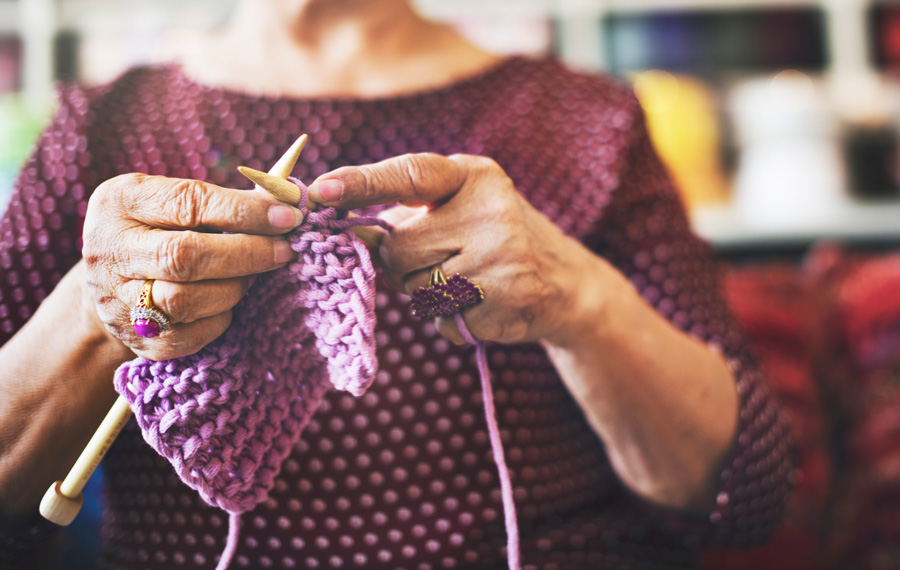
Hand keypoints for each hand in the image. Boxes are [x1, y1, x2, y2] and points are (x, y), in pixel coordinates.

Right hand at [82, 173, 303, 359]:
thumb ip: (224, 200)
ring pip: (187, 300)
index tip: (288, 215)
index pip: (188, 203)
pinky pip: (191, 335)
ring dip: (235, 287)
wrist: (112, 280)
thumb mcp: (175, 200)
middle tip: (285, 250)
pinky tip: (230, 301)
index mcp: (119, 202)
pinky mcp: (136, 339)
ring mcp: (116, 300)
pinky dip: (220, 317)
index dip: (244, 211)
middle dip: (247, 253)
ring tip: (255, 274)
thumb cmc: (161, 229)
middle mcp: (109, 251)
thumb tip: (286, 201)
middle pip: (184, 256)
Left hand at [308, 153, 606, 345]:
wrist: (566, 282)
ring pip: (415, 288)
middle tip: (437, 260)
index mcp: (474, 175)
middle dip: (402, 264)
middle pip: (399, 249)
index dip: (361, 183)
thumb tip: (344, 226)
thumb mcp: (459, 208)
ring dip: (425, 293)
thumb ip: (405, 213)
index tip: (320, 191)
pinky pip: (441, 318)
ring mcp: (503, 253)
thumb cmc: (494, 238)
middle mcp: (491, 208)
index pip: (408, 175)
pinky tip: (482, 303)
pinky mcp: (508, 296)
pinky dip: (450, 318)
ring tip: (467, 280)